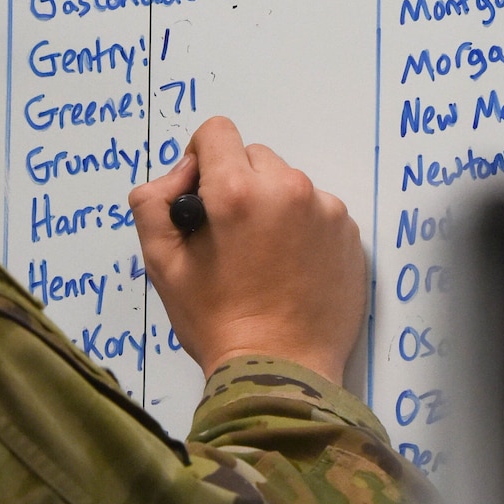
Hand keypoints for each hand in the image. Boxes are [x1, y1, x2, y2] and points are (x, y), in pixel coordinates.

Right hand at [129, 116, 366, 385]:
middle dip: (237, 186)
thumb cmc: (218, 322)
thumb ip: (153, 203)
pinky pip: (318, 209)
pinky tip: (291, 267)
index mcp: (238, 192)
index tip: (201, 198)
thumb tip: (180, 176)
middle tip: (230, 237)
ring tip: (263, 256)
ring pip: (288, 183)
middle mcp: (288, 189)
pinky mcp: (350, 233)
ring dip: (272, 205)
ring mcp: (326, 210)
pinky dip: (303, 227)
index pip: (217, 132)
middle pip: (254, 157)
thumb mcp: (162, 264)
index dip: (200, 160)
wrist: (282, 371)